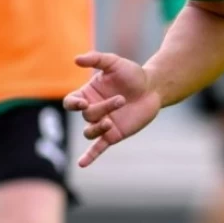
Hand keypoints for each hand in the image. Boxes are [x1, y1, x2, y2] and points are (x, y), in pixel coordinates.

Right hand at [62, 51, 161, 167]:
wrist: (153, 88)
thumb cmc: (132, 74)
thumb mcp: (115, 63)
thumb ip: (96, 59)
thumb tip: (76, 59)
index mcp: (87, 94)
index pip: (70, 102)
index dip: (73, 104)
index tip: (83, 103)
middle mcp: (92, 110)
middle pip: (86, 115)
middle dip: (102, 109)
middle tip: (122, 100)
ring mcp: (102, 123)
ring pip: (89, 132)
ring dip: (98, 128)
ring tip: (110, 122)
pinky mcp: (113, 134)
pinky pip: (97, 148)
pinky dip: (89, 156)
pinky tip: (81, 164)